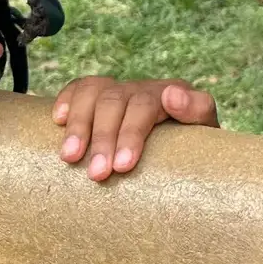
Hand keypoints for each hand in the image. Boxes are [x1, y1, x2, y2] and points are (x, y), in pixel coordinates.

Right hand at [54, 77, 219, 181]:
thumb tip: (172, 94)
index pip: (146, 106)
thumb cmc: (192, 146)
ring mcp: (118, 91)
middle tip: (98, 175)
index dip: (132, 134)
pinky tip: (56, 120)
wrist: (185, 148)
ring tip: (70, 157)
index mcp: (169, 94)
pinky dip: (66, 100)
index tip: (124, 166)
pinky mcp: (98, 97)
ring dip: (79, 124)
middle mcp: (140, 90)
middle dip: (103, 138)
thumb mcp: (206, 130)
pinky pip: (79, 88)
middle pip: (115, 102)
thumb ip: (198, 110)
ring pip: (92, 94)